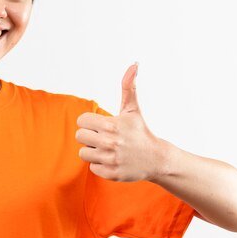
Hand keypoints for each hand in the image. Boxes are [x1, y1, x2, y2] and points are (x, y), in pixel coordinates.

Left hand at [75, 62, 164, 181]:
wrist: (157, 159)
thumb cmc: (140, 132)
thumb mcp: (133, 109)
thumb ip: (128, 87)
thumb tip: (134, 64)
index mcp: (111, 125)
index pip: (81, 121)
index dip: (90, 123)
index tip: (101, 126)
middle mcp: (110, 142)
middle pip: (80, 137)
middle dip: (90, 137)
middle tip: (104, 138)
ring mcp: (110, 159)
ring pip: (83, 153)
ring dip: (93, 151)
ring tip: (109, 150)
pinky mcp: (111, 173)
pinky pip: (92, 167)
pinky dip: (100, 165)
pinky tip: (113, 160)